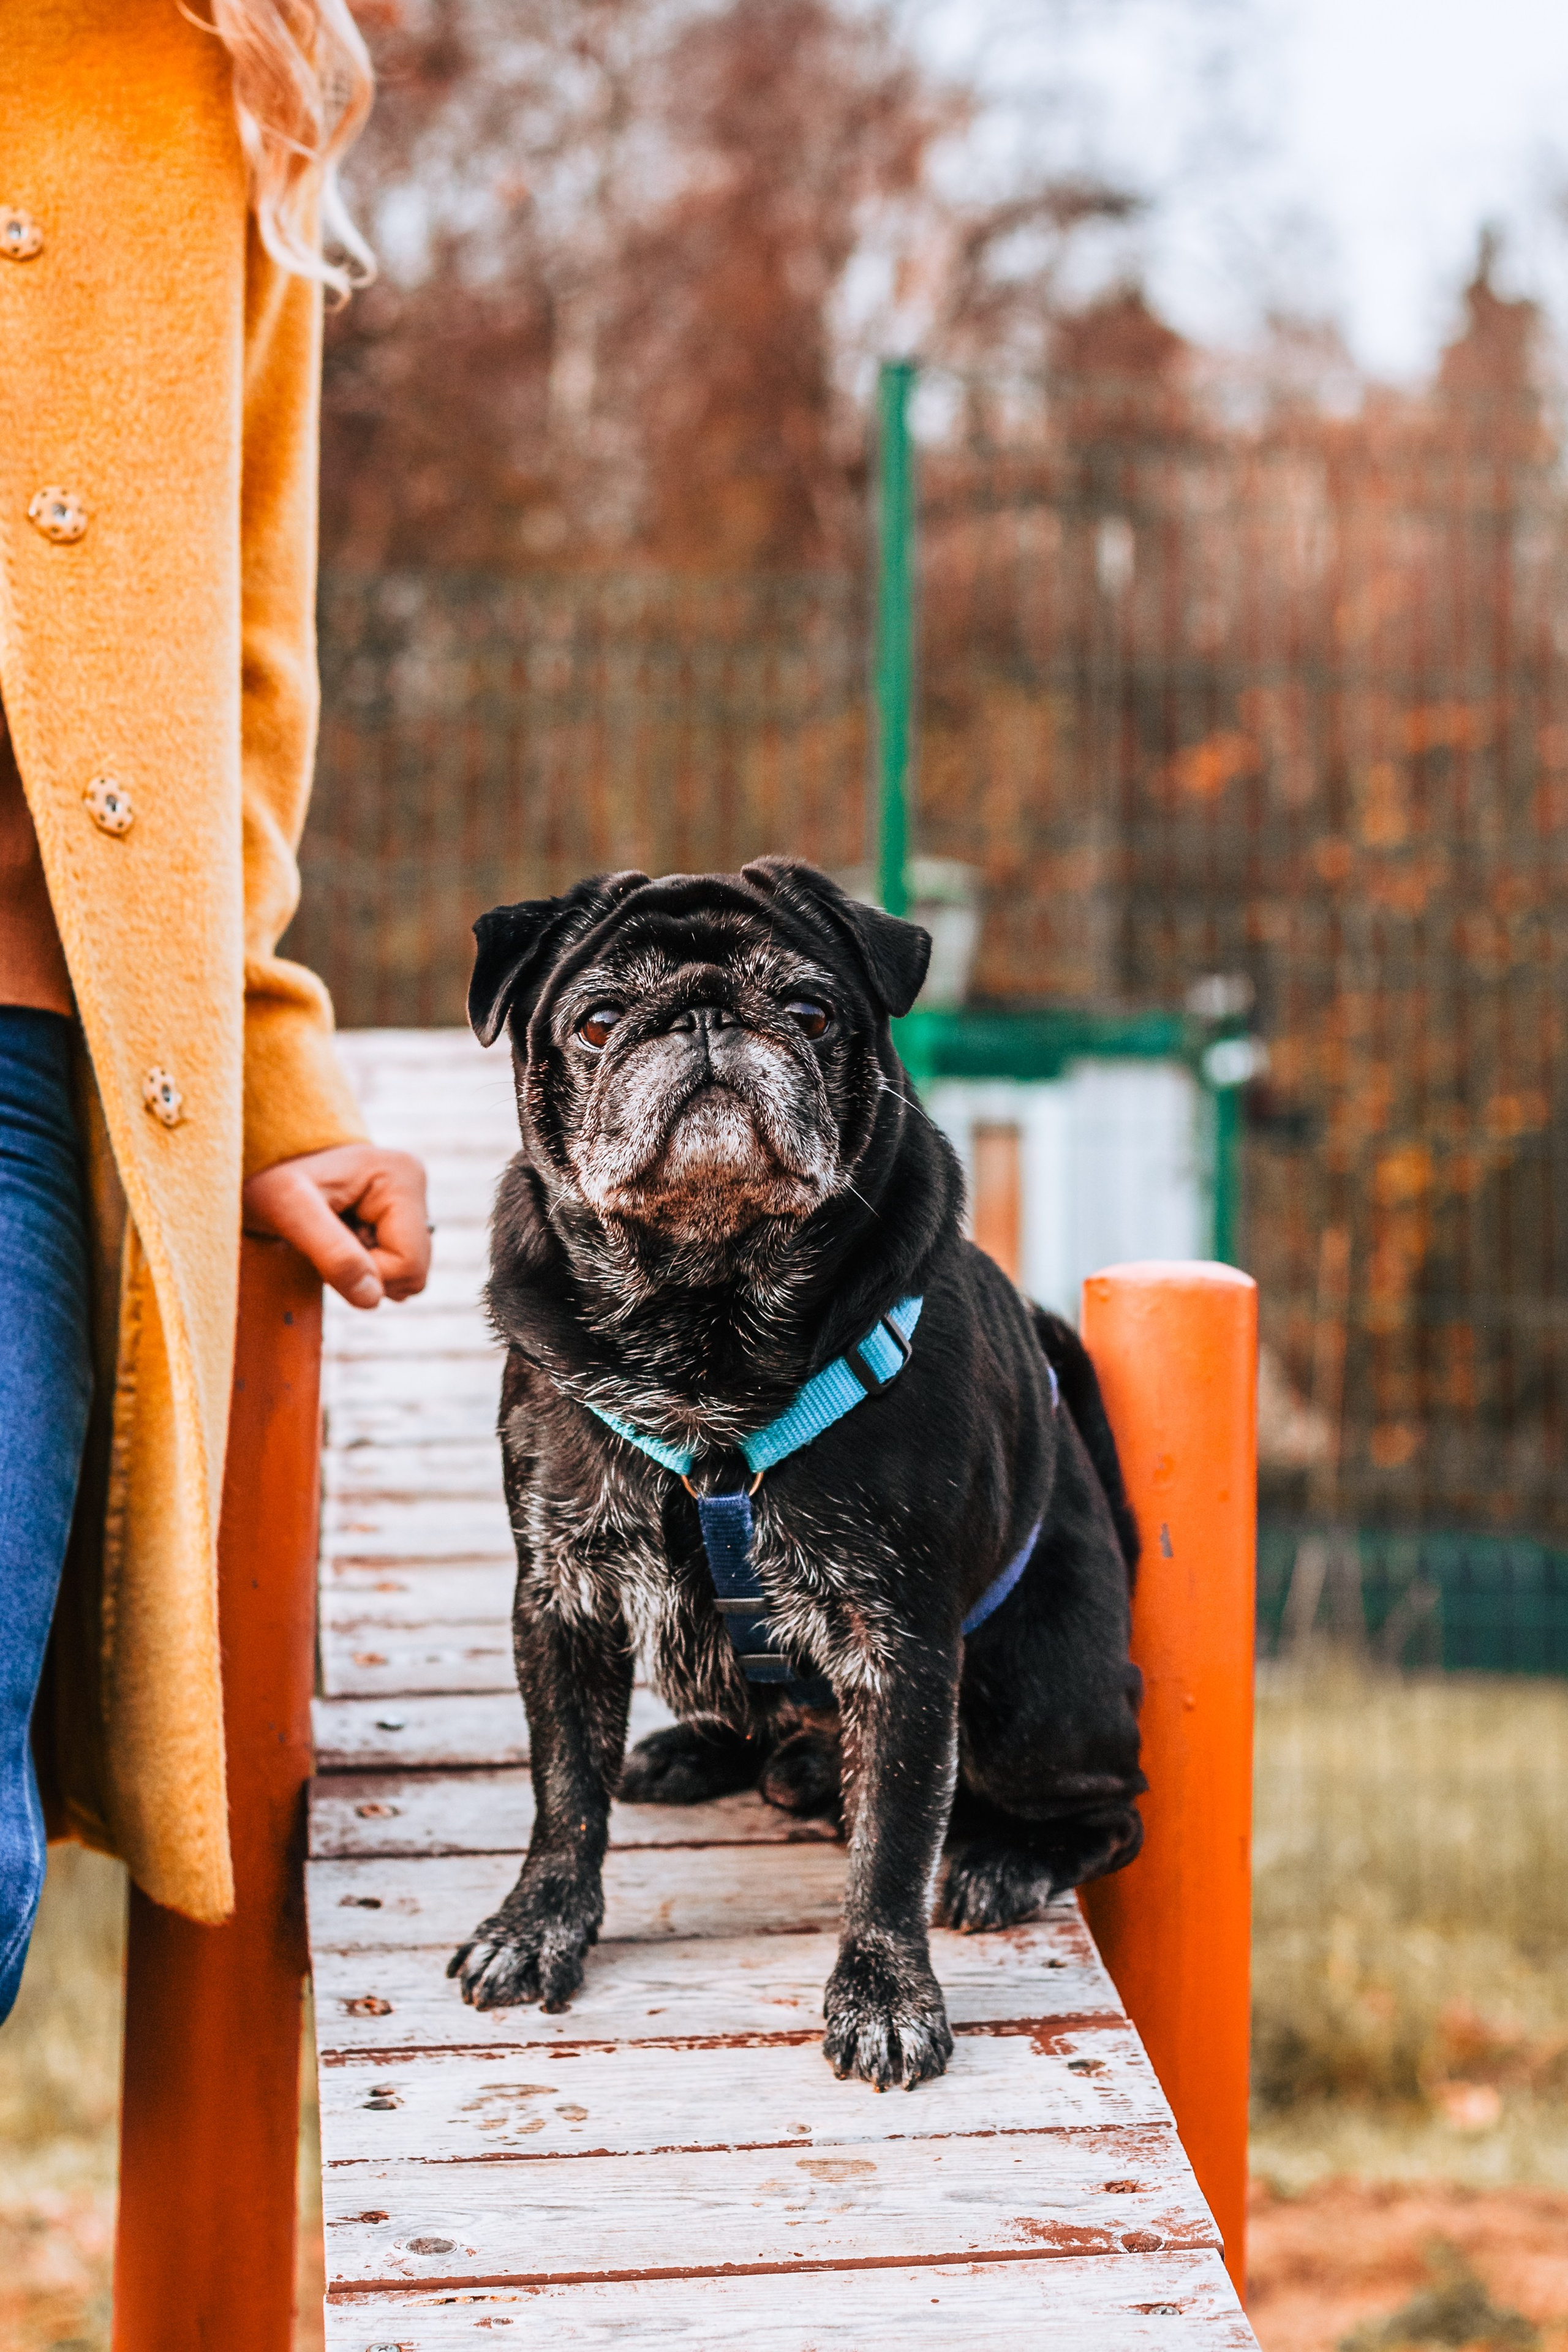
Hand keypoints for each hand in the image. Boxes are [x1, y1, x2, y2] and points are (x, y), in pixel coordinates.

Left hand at [242, 1143, 430, 1309]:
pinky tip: (339, 1235)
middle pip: (414, 1272)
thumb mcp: (289, 1211)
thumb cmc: (266, 1176)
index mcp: (401, 1176)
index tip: (324, 1249)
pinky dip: (364, 1264)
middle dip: (366, 1272)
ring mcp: (409, 1199)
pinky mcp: (397, 1214)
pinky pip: (395, 1265)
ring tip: (330, 1236)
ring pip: (406, 1274)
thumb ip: (333, 1253)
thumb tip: (372, 1298)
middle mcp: (414, 1184)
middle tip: (325, 1243)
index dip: (367, 1275)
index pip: (409, 1264)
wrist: (257, 1162)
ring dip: (363, 1269)